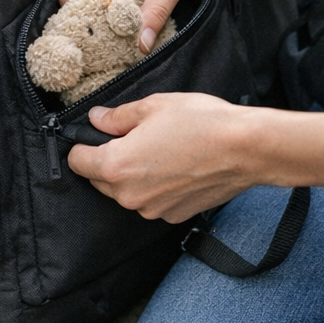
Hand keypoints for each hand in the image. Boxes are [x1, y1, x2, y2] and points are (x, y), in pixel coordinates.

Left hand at [66, 94, 256, 222]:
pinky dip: (156, 188)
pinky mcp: (173, 216)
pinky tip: (177, 167)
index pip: (78, 161)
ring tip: (161, 150)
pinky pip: (151, 202)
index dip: (84, 144)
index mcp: (116, 166)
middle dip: (109, 160)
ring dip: (133, 175)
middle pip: (99, 179)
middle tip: (135, 137)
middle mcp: (129, 196)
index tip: (97, 135)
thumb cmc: (201, 123)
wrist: (245, 149)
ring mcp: (152, 210)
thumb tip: (97, 119)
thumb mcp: (153, 106)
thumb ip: (117, 117)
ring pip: (127, 192)